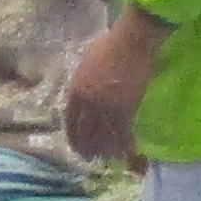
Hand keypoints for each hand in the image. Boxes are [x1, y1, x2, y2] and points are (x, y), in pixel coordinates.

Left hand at [63, 12, 165, 164]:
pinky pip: (122, 132)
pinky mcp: (125, 108)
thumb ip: (83, 82)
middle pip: (84, 132)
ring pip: (103, 135)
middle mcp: (88, 102)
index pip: (70, 119)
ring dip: (104, 149)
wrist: (131, 42)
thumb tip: (84, 93)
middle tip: (89, 157)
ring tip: (107, 157)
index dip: (73, 134)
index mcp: (76, 90)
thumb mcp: (86, 65)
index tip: (75, 144)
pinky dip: (123, 143)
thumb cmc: (109, 46)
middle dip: (86, 147)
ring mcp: (106, 107)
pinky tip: (125, 150)